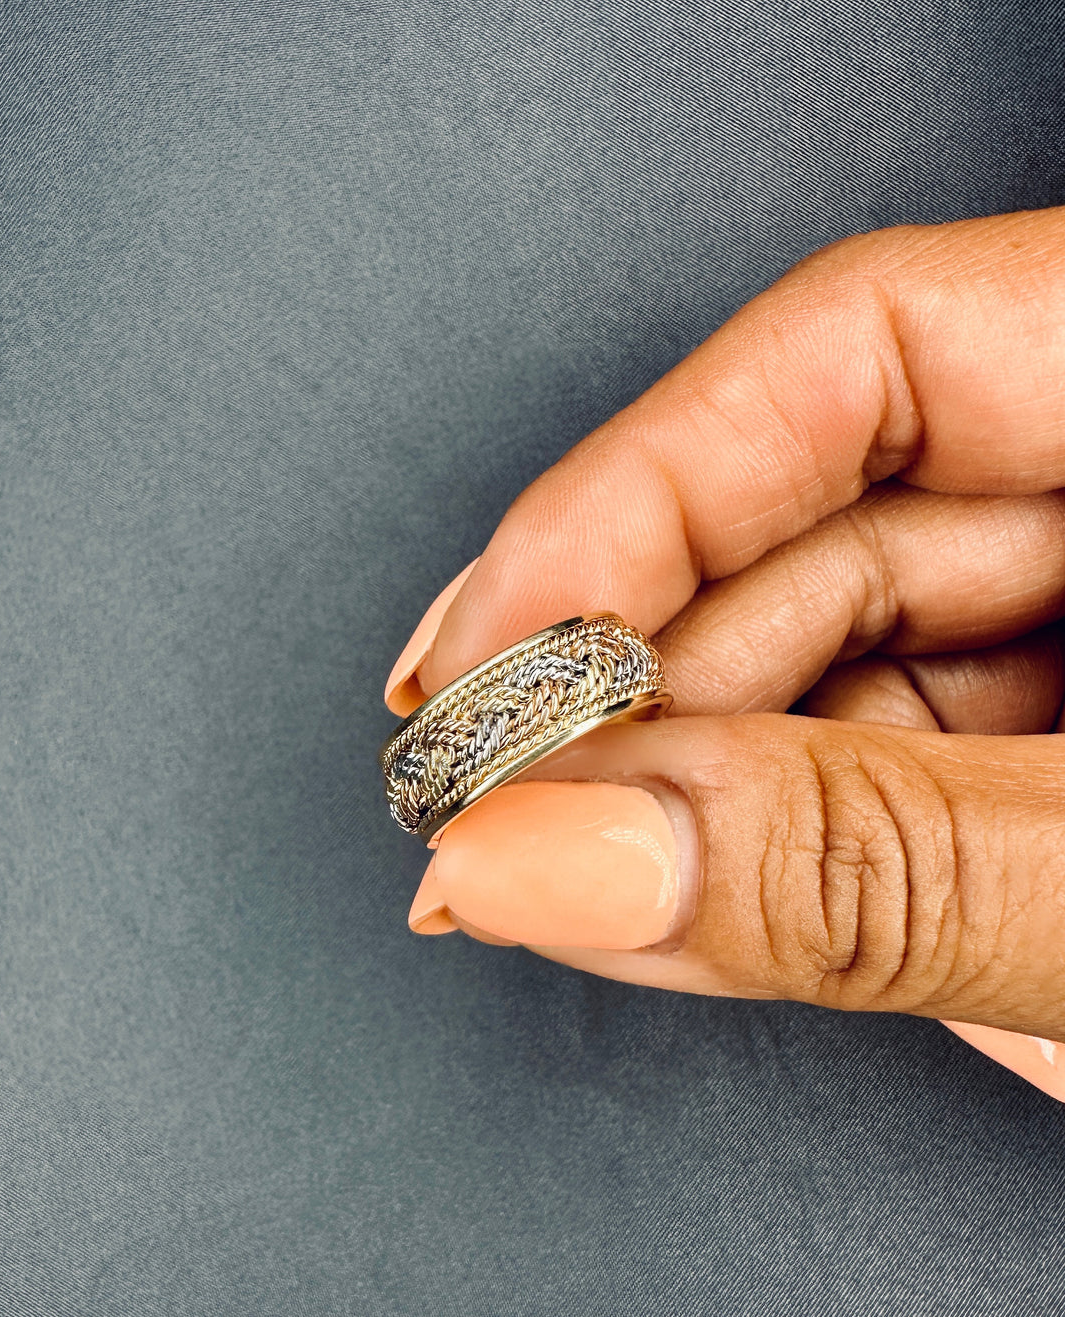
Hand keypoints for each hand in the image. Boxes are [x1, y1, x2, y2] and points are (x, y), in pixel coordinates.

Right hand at [385, 210, 1064, 1094]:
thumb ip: (860, 867)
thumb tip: (548, 853)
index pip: (859, 350)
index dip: (633, 494)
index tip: (488, 657)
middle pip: (820, 523)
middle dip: (636, 682)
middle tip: (495, 817)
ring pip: (834, 663)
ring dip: (692, 792)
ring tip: (572, 886)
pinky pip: (892, 763)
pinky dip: (789, 852)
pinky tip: (696, 902)